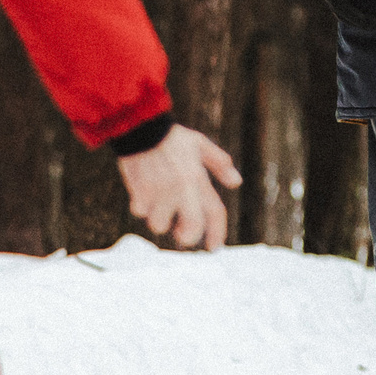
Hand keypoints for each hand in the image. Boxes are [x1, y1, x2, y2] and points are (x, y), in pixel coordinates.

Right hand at [116, 124, 241, 249]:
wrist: (142, 127)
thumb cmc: (172, 137)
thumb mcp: (200, 144)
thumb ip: (219, 163)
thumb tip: (236, 182)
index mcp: (198, 179)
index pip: (215, 212)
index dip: (217, 233)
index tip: (214, 248)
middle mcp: (182, 189)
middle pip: (191, 229)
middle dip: (186, 237)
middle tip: (181, 235)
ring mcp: (160, 192)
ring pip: (158, 224)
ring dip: (157, 219)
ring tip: (156, 206)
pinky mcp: (140, 191)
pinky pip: (139, 211)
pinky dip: (140, 205)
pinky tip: (141, 192)